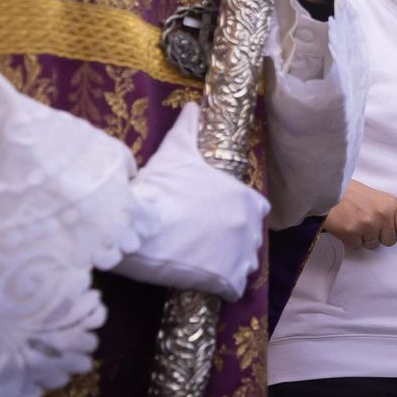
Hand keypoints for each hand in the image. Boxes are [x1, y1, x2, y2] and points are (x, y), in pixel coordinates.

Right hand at [114, 103, 269, 300]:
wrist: (140, 225)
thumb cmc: (161, 186)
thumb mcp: (176, 151)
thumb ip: (188, 128)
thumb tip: (192, 106)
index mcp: (245, 198)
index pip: (256, 208)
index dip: (240, 213)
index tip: (219, 216)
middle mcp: (250, 227)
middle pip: (250, 237)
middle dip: (234, 240)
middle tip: (207, 240)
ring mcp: (240, 256)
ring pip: (244, 264)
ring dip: (230, 264)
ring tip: (205, 262)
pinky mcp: (227, 282)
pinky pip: (233, 289)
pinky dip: (221, 288)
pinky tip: (204, 283)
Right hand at [324, 180, 396, 249]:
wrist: (326, 189)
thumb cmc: (348, 191)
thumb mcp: (375, 196)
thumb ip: (386, 210)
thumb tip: (393, 226)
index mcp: (390, 203)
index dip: (396, 230)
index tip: (388, 228)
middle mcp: (382, 214)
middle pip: (390, 241)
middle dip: (378, 237)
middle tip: (366, 225)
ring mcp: (368, 225)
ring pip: (373, 245)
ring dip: (363, 238)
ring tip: (354, 222)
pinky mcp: (352, 233)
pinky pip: (357, 246)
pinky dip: (350, 239)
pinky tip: (345, 226)